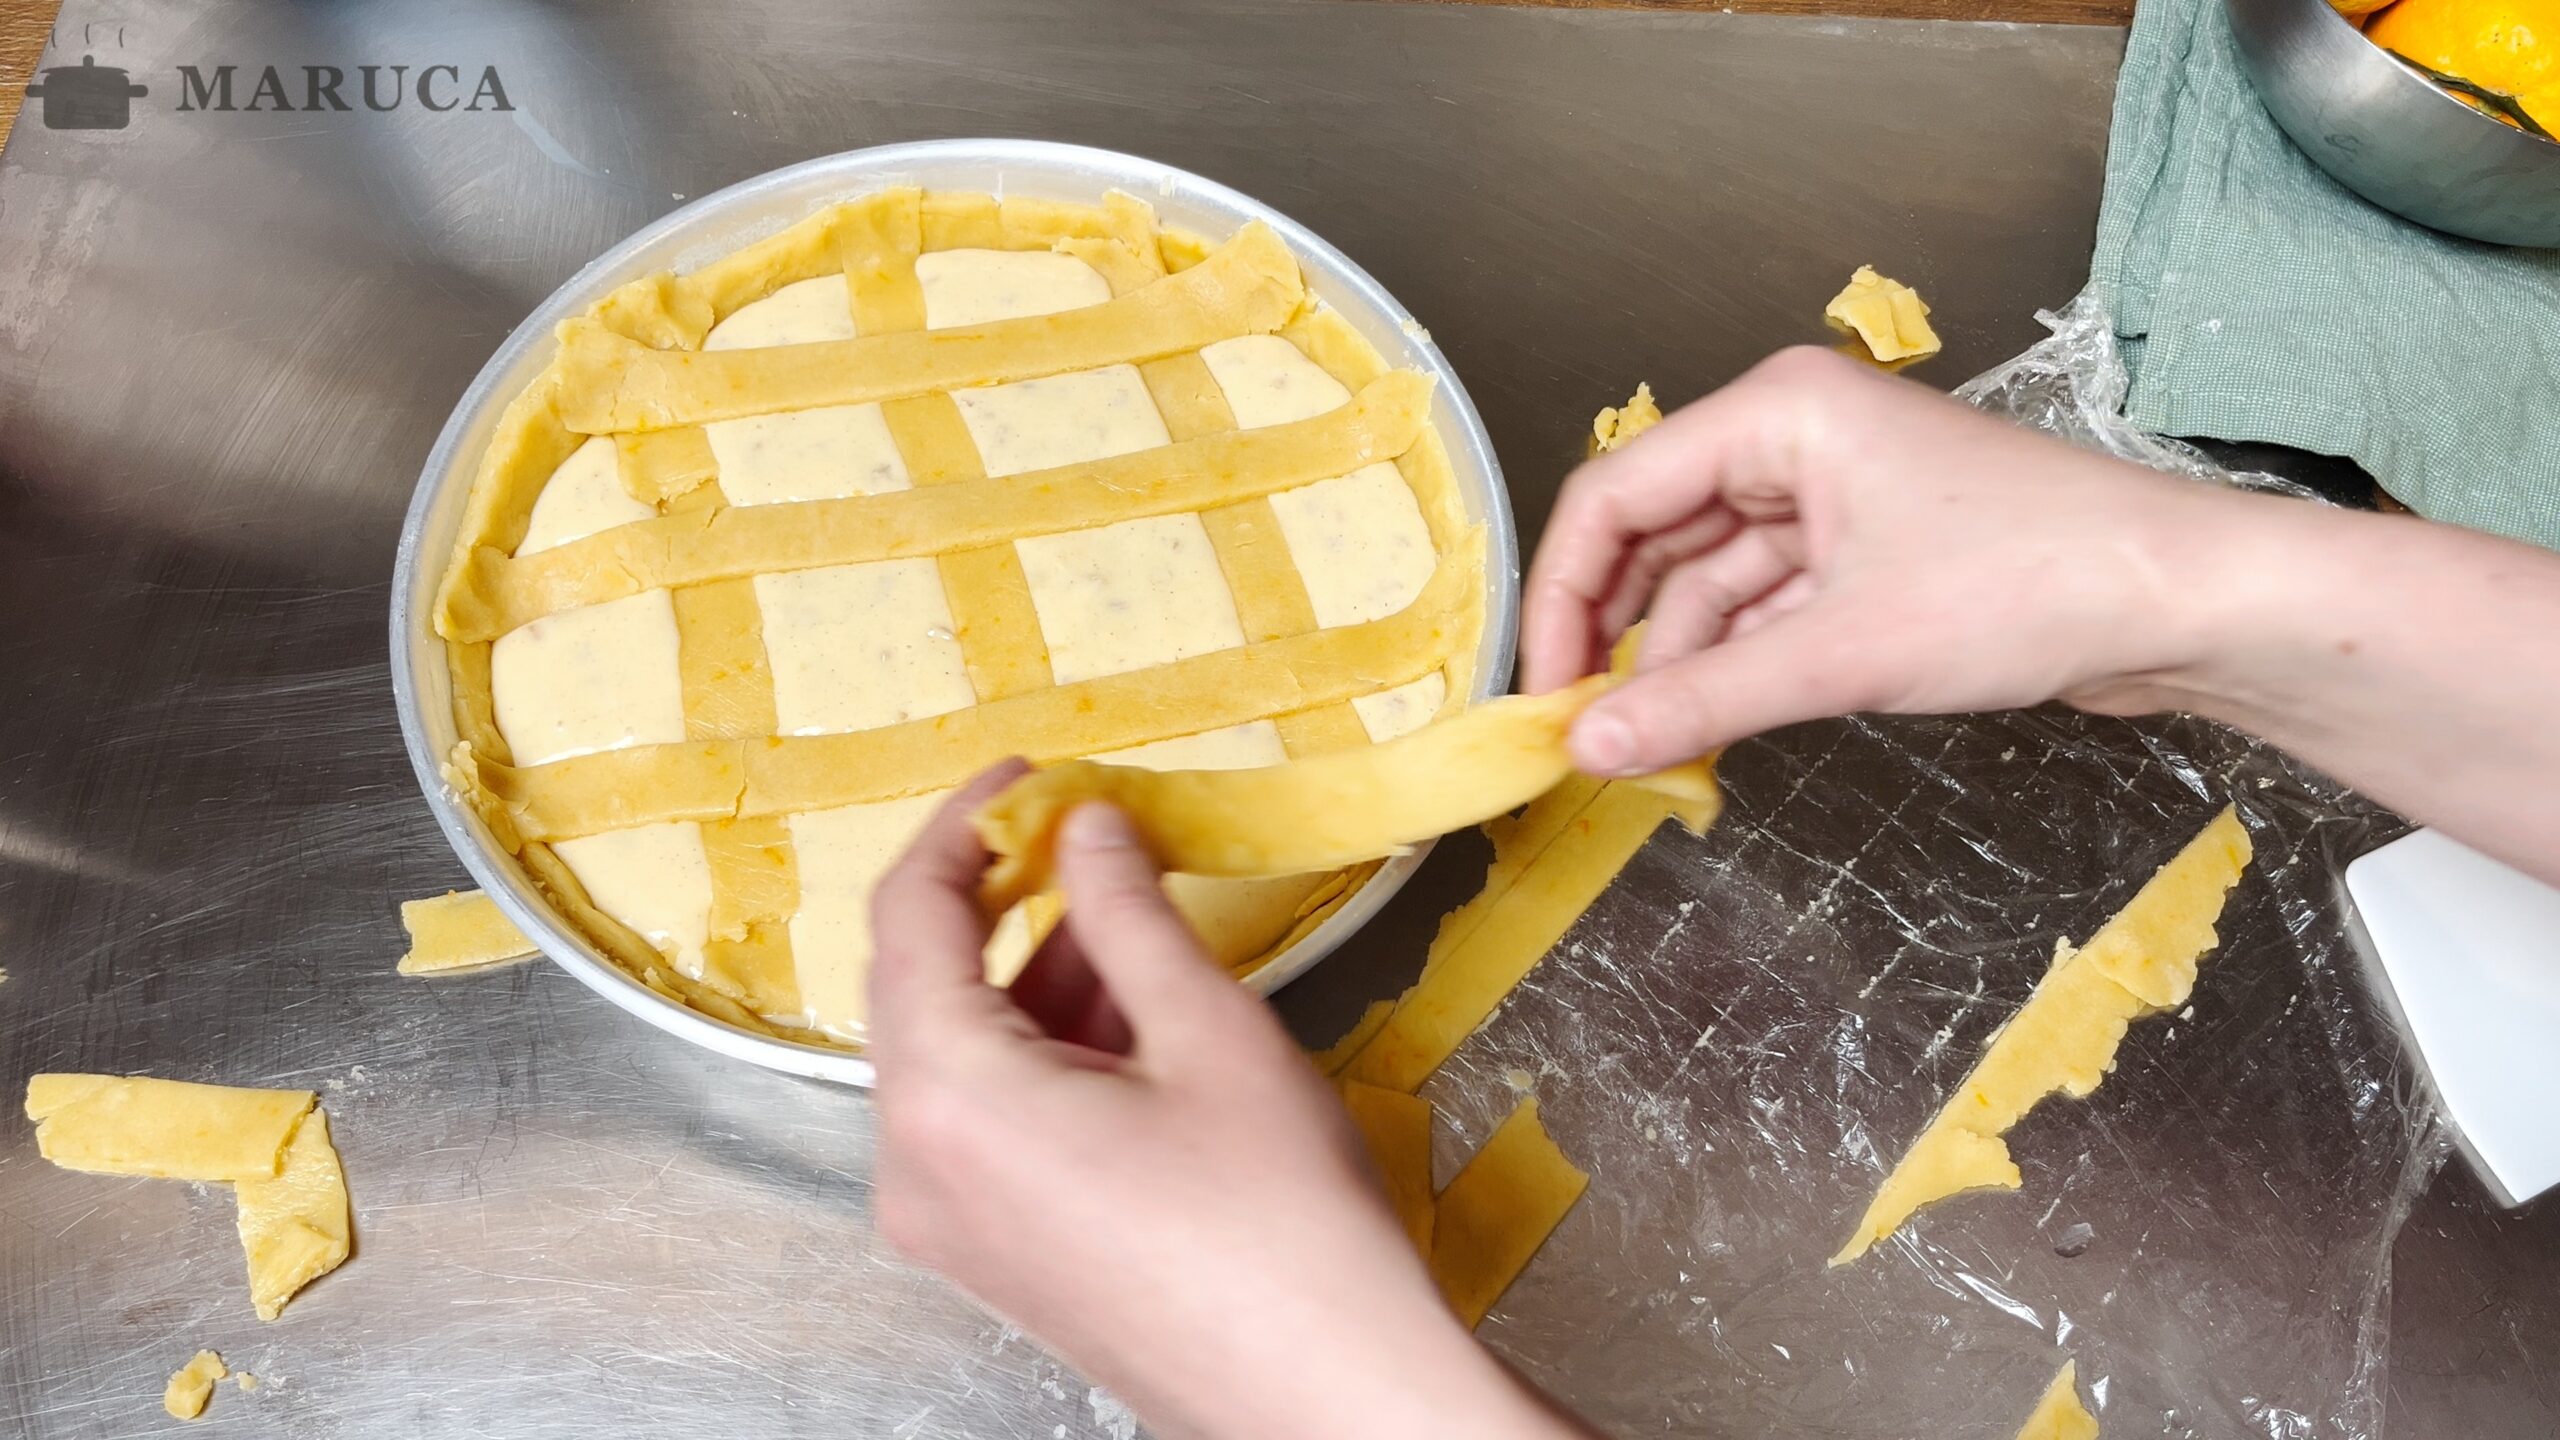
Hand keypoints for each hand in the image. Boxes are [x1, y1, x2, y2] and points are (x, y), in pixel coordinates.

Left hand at [868, 765, 1582, 1439]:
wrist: (1329, 1390)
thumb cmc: (1282, 1233)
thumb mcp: (1208, 1030)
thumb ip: (1128, 909)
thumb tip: (1091, 830)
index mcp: (949, 1099)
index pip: (910, 914)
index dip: (966, 825)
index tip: (1025, 776)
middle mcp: (917, 1167)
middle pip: (921, 984)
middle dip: (1001, 898)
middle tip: (1082, 832)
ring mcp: (949, 1223)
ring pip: (959, 1053)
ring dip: (1033, 975)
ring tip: (1132, 917)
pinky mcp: (994, 1254)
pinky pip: (986, 1118)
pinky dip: (1041, 1051)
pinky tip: (1128, 1011)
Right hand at [1523, 346, 2559, 883]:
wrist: (2186, 606)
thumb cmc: (2031, 585)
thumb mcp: (1842, 652)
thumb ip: (1702, 699)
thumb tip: (1588, 750)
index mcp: (1777, 414)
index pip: (1616, 496)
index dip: (1564, 599)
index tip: (1544, 694)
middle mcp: (1795, 440)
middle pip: (1655, 538)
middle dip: (1617, 637)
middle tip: (1582, 735)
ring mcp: (1836, 496)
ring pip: (1711, 582)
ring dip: (1680, 664)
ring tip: (1649, 754)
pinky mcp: (1872, 554)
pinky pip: (1768, 607)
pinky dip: (1738, 667)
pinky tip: (1711, 733)